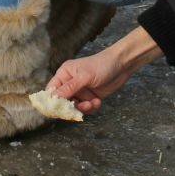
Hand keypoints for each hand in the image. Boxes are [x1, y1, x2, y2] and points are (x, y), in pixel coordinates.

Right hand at [46, 27, 161, 113]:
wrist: (122, 66)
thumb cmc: (101, 65)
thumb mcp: (84, 77)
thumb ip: (69, 88)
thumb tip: (54, 98)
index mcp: (64, 74)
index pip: (52, 90)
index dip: (52, 100)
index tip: (56, 110)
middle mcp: (70, 83)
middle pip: (63, 101)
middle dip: (71, 106)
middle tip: (79, 109)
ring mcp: (81, 91)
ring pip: (75, 106)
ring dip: (83, 108)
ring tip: (92, 104)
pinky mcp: (91, 97)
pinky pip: (86, 108)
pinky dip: (92, 108)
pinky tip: (98, 101)